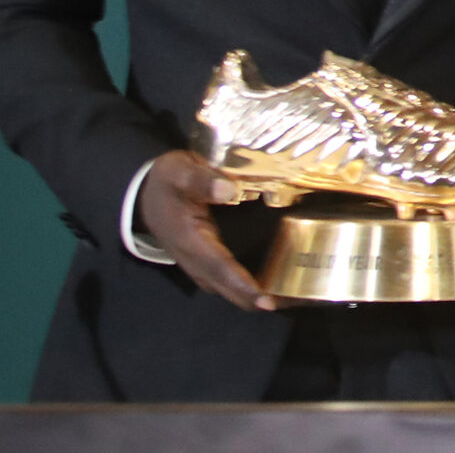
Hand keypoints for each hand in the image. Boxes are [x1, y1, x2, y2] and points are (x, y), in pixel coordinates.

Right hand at [138, 149, 281, 311]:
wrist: (145, 193)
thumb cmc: (167, 181)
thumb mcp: (178, 172)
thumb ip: (200, 180)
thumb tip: (227, 190)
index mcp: (189, 239)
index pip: (219, 267)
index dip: (242, 285)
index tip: (265, 301)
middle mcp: (193, 257)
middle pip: (224, 285)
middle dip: (252, 299)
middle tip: (287, 304)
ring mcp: (196, 262)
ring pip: (223, 286)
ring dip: (249, 296)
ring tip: (284, 299)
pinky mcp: (202, 259)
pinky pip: (223, 279)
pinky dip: (242, 286)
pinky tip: (267, 284)